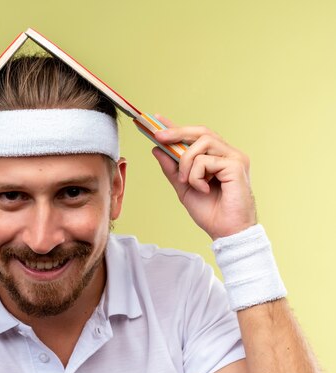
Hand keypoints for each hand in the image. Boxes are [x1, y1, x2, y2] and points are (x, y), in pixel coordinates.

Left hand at [150, 115, 256, 239]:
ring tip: (186, 181)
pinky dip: (197, 175)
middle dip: (176, 132)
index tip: (157, 118)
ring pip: (202, 143)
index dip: (177, 126)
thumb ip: (172, 168)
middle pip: (201, 132)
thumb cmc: (210, 212)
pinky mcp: (237, 165)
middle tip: (158, 136)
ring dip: (186, 162)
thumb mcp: (183, 187)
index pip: (196, 136)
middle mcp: (227, 154)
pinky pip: (206, 160)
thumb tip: (157, 149)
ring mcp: (234, 158)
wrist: (225, 232)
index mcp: (217, 158)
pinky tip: (203, 189)